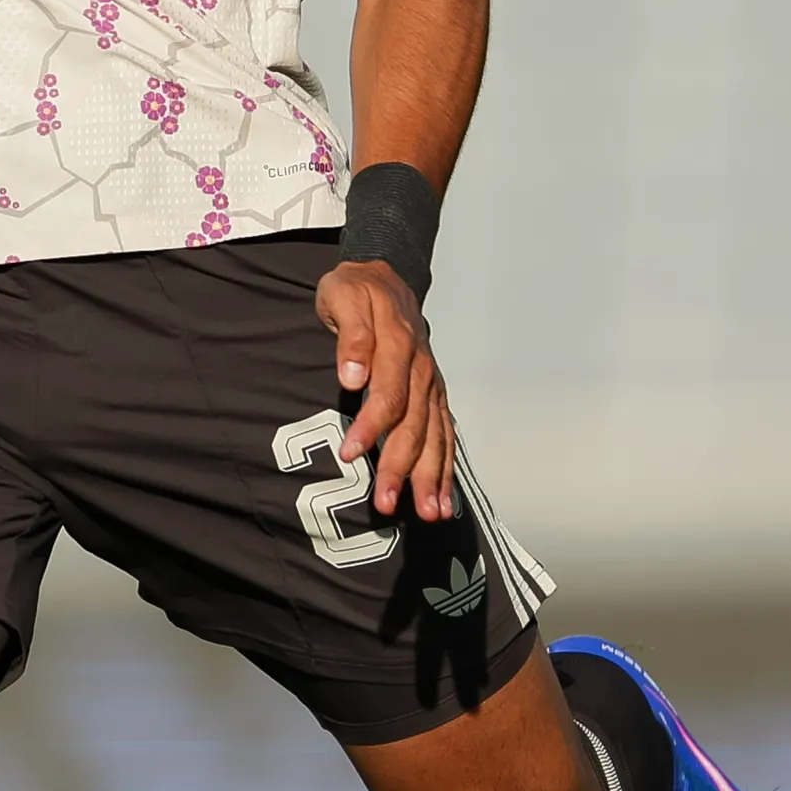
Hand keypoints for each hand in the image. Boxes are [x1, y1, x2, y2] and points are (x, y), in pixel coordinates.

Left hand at [319, 257, 462, 523]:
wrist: (385, 276)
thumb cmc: (356, 290)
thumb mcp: (344, 297)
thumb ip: (351, 335)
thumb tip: (352, 375)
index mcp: (398, 346)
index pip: (387, 394)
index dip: (370, 427)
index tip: (349, 454)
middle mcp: (422, 371)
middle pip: (414, 425)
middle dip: (401, 467)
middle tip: (385, 503)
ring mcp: (432, 386)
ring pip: (436, 436)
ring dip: (432, 477)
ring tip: (428, 514)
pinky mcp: (435, 397)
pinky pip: (445, 436)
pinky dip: (446, 469)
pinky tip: (443, 501)